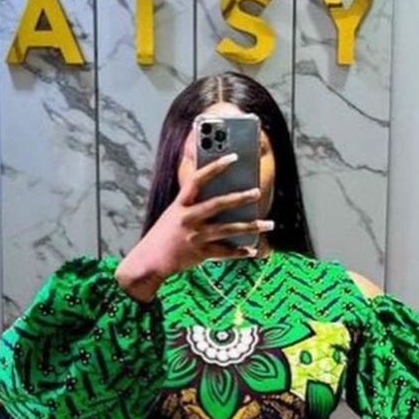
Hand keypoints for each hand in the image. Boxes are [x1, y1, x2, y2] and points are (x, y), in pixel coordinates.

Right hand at [115, 153, 273, 298]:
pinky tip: (252, 249)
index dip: (215, 167)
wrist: (149, 261)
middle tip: (257, 191)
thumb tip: (216, 193)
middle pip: (218, 204)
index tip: (233, 157)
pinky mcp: (199, 254)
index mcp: (180, 205)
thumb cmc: (164, 235)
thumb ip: (191, 204)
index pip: (197, 179)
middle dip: (240, 197)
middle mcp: (188, 218)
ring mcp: (195, 237)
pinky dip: (240, 251)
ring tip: (269, 223)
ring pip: (227, 230)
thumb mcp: (173, 214)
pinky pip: (225, 252)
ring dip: (251, 226)